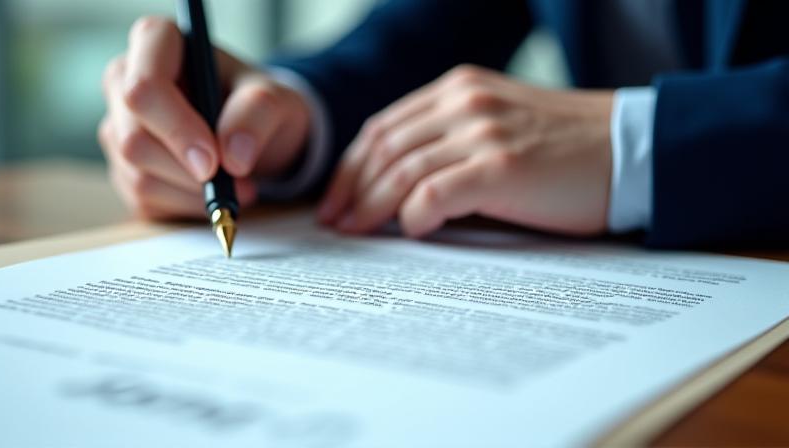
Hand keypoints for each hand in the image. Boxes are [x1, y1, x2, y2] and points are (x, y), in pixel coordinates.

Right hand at [98, 16, 310, 218]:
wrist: (251, 133)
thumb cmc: (254, 104)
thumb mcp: (274, 99)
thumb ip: (257, 115)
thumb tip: (232, 158)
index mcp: (156, 44)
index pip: (144, 86)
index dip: (176, 128)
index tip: (213, 160)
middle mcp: (124, 81)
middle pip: (133, 139)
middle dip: (187, 171)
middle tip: (236, 182)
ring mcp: (119, 127)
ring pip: (137, 175)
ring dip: (192, 192)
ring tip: (235, 185)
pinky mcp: (123, 168)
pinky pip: (144, 200)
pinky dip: (185, 206)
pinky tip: (211, 192)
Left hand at [317, 65, 613, 237]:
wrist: (632, 149)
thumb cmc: (567, 148)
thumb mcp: (499, 124)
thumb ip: (451, 140)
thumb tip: (399, 187)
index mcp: (459, 89)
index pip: (384, 127)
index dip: (352, 166)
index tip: (336, 198)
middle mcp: (465, 103)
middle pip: (383, 148)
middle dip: (350, 188)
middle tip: (334, 222)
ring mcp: (482, 132)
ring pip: (401, 171)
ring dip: (370, 207)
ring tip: (356, 232)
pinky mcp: (501, 167)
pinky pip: (433, 194)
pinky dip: (412, 216)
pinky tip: (410, 231)